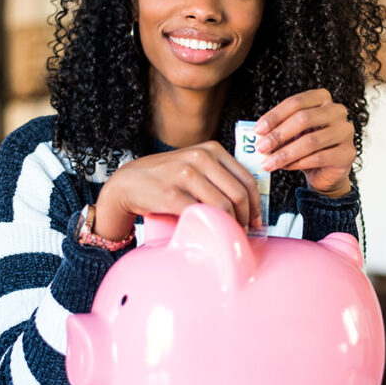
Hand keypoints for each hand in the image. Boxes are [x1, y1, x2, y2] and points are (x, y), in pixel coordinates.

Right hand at [94, 141, 262, 239]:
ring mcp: (185, 174)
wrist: (128, 183)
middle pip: (238, 193)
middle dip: (247, 217)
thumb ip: (218, 174)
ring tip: (231, 235)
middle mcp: (200, 157)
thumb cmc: (166, 177)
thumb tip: (249, 201)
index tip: (257, 220)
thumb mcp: (194, 164)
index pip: (246, 178)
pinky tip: (214, 234)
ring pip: (223, 205)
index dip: (256, 203)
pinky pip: (202, 213)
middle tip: (246, 232)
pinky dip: (213, 226)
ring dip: (232, 225)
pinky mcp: (171, 194)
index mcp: (211, 149)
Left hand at [254, 89, 354, 197]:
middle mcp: (337, 111)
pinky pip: (320, 158)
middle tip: (261, 148)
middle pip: (303, 119)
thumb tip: (259, 136)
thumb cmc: (307, 146)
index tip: (258, 131)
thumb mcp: (291, 133)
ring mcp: (345, 131)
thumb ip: (278, 129)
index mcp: (322, 98)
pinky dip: (299, 163)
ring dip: (285, 153)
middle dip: (278, 135)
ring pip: (311, 141)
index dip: (274, 116)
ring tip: (269, 162)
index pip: (296, 102)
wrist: (325, 170)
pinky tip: (285, 167)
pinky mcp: (348, 153)